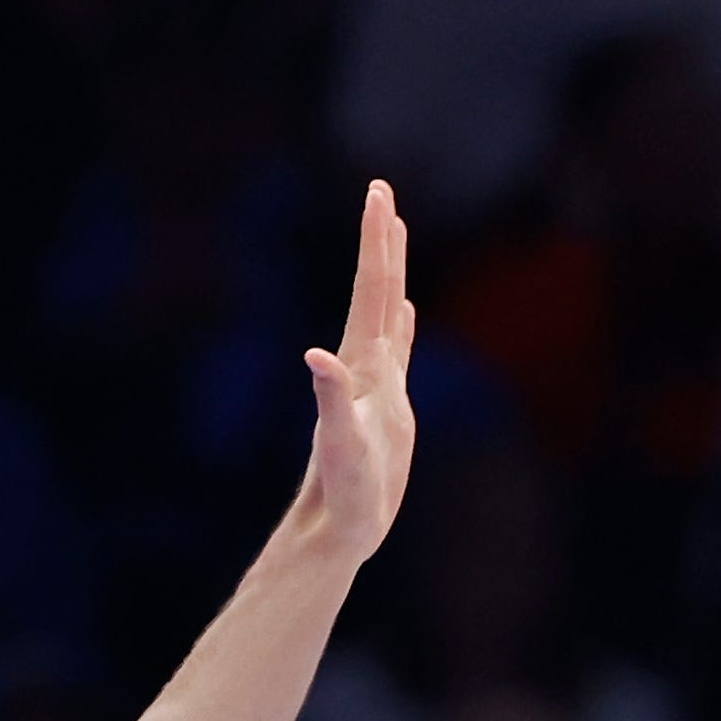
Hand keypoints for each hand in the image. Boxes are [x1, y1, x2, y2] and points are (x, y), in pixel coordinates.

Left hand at [280, 179, 417, 562]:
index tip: (379, 195)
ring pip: (386, 313)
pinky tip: (402, 312)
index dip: (376, 243)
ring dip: (390, 272)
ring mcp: (377, 385)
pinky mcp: (387, 408)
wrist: (336, 529)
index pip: (372, 291)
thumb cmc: (344, 495)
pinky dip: (401, 324)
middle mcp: (367, 367)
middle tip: (381, 191)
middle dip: (380, 241)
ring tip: (392, 234)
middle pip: (376, 290)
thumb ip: (332, 401)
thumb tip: (317, 356)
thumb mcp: (343, 448)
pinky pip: (397, 350)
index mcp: (362, 366)